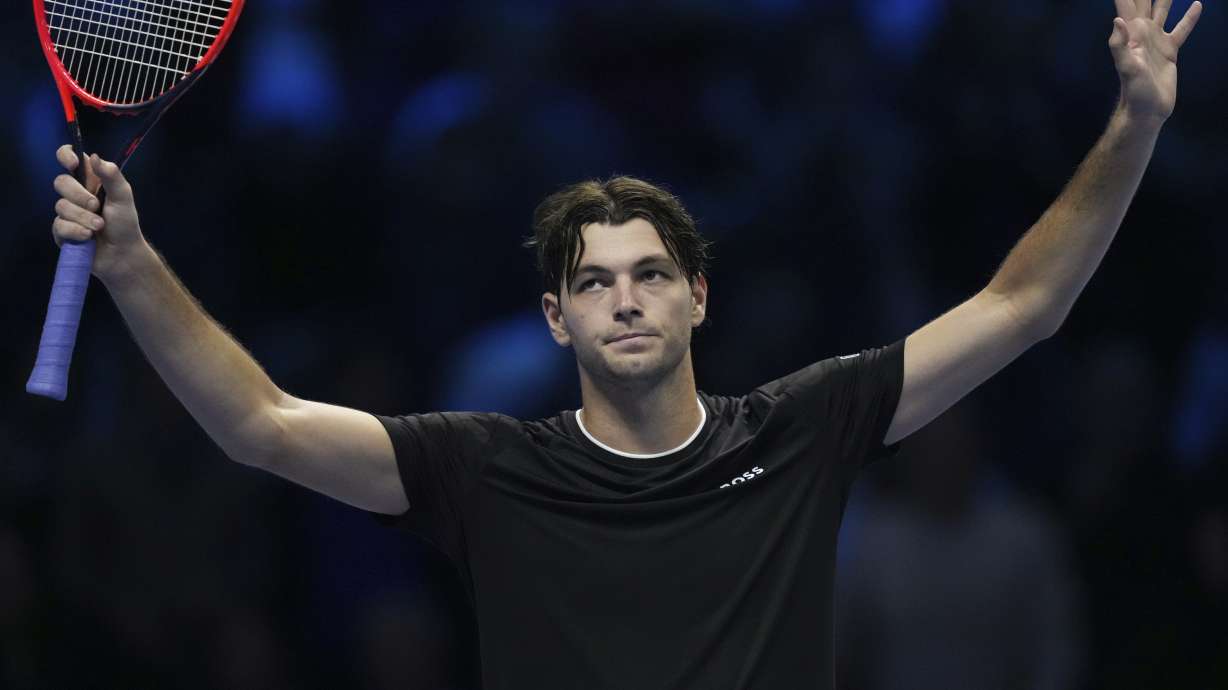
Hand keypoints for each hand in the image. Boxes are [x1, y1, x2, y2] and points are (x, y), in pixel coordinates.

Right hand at [51, 145, 148, 283]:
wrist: (122, 255)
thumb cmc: (125, 225)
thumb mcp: (123, 197)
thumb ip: (112, 176)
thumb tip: (95, 156)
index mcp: (90, 181)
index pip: (69, 158)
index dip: (66, 155)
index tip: (73, 164)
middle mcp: (75, 194)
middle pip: (61, 182)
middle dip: (79, 196)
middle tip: (97, 206)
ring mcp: (66, 213)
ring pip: (61, 206)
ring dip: (83, 218)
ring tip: (100, 226)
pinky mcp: (61, 231)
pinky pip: (59, 226)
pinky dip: (76, 231)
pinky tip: (88, 237)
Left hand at [1109, 0, 1202, 124]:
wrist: (1148, 109)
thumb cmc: (1134, 91)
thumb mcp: (1126, 67)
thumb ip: (1119, 45)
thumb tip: (1117, 20)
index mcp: (1131, 32)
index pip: (1127, 3)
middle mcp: (1142, 31)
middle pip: (1144, 1)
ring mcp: (1156, 39)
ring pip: (1162, 9)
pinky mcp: (1169, 50)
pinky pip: (1181, 29)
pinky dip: (1189, 17)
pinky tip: (1196, 4)